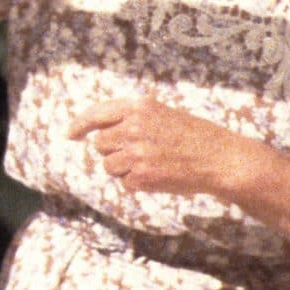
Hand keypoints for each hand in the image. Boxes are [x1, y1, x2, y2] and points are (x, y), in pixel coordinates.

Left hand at [65, 94, 245, 200]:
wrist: (219, 158)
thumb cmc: (194, 135)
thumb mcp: (162, 113)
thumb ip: (132, 117)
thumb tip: (98, 130)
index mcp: (139, 107)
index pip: (96, 114)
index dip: (79, 125)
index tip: (70, 134)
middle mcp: (133, 127)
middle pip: (100, 144)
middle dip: (112, 151)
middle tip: (137, 153)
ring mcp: (136, 153)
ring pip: (109, 166)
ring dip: (123, 169)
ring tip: (151, 164)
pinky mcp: (141, 176)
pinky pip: (125, 183)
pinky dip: (137, 183)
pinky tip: (158, 175)